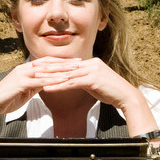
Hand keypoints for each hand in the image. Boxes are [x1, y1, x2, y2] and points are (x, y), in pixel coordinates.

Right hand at [0, 57, 81, 146]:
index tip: (73, 62)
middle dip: (65, 63)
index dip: (60, 62)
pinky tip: (63, 80)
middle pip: (48, 63)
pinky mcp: (21, 82)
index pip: (45, 62)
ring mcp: (22, 74)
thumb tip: (45, 84)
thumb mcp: (24, 91)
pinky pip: (40, 80)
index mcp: (25, 69)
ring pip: (46, 70)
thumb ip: (34, 85)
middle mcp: (24, 68)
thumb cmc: (7, 99)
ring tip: (75, 70)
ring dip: (62, 70)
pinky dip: (53, 80)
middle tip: (80, 62)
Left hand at [34, 57, 158, 135]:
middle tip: (33, 68)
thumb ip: (83, 79)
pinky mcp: (92, 79)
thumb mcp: (94, 83)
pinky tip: (47, 88)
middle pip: (65, 66)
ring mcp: (92, 70)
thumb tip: (72, 80)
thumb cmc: (110, 92)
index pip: (68, 63)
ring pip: (66, 73)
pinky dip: (58, 86)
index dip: (53, 64)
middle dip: (48, 67)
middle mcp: (91, 63)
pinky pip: (72, 83)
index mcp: (91, 62)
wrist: (126, 97)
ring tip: (36, 78)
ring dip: (50, 76)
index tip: (40, 65)